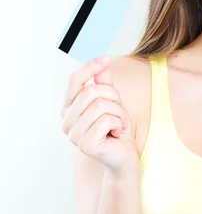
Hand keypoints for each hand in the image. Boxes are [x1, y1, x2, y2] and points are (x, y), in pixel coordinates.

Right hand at [61, 56, 137, 172]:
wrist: (124, 155)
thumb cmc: (117, 128)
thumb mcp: (112, 101)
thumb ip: (104, 82)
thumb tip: (103, 60)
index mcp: (69, 108)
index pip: (74, 80)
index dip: (90, 67)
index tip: (106, 58)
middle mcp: (66, 121)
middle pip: (92, 92)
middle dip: (113, 98)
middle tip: (118, 111)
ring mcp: (73, 134)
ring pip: (101, 106)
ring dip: (118, 113)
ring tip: (117, 124)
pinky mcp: (85, 144)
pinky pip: (108, 120)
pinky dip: (119, 124)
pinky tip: (117, 134)